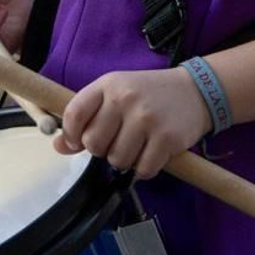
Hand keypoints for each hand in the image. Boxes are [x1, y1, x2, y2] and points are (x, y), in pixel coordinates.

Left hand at [53, 68, 211, 178]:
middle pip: (93, 144)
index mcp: (108, 85)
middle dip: (103, 150)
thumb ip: (86, 117)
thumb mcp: (115, 94)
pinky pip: (143, 170)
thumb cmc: (148, 94)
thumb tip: (58, 147)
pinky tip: (153, 153)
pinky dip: (146, 169)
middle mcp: (125, 99)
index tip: (79, 141)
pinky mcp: (167, 138)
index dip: (71, 135)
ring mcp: (146, 118)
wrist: (195, 90)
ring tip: (138, 145)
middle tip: (118, 141)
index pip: (74, 115)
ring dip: (126, 161)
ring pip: (117, 160)